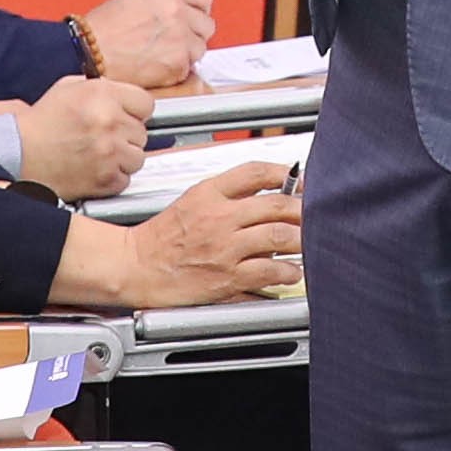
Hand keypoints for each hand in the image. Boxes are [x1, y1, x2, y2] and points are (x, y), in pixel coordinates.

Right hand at [0, 71, 152, 197]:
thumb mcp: (68, 88)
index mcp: (102, 95)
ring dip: (123, 158)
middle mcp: (109, 122)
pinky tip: (95, 168)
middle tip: (104, 137)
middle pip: (142, 132)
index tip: (126, 117)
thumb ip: (100, 88)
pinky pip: (126, 179)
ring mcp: (109, 152)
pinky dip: (113, 177)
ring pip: (138, 157)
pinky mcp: (105, 178)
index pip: (146, 104)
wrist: (19, 153)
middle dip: (126, 135)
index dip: (135, 112)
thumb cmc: (40, 123)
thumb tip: (122, 95)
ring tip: (100, 154)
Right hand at [78, 0, 213, 90]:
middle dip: (193, 33)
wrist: (90, 53)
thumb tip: (182, 10)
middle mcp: (176, 11)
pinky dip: (176, 71)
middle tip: (173, 40)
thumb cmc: (103, 28)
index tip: (192, 16)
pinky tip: (156, 65)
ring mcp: (180, 38)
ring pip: (200, 49)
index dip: (198, 9)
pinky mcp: (178, 63)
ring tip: (160, 54)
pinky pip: (189, 69)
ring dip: (185, 54)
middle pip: (206, 24)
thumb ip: (164, 1)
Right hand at [117, 166, 299, 307]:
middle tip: (314, 214)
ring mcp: (225, 248)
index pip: (255, 172)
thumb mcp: (192, 200)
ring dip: (302, 239)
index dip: (285, 174)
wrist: (136, 266)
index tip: (301, 180)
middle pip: (276, 205)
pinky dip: (288, 271)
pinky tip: (292, 271)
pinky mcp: (227, 277)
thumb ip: (227, 193)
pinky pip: (269, 271)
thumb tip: (266, 190)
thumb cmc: (162, 237)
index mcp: (209, 193)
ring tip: (309, 242)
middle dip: (303, 209)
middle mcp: (219, 218)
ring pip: (279, 236)